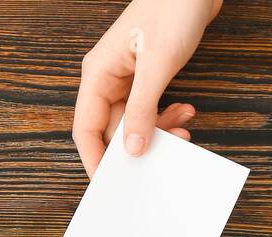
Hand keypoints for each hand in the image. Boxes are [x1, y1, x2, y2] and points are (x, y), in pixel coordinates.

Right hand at [72, 0, 222, 175]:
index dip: (95, 158)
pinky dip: (166, 115)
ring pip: (134, 121)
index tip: (109, 183)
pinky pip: (149, 108)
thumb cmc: (173, 9)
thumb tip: (133, 148)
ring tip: (183, 129)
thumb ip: (142, 109)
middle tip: (165, 154)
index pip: (86, 128)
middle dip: (138, 144)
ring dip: (158, 130)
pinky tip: (185, 112)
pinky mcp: (146, 76)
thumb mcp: (157, 65)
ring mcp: (127, 77)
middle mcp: (107, 78)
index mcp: (97, 74)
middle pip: (112, 129)